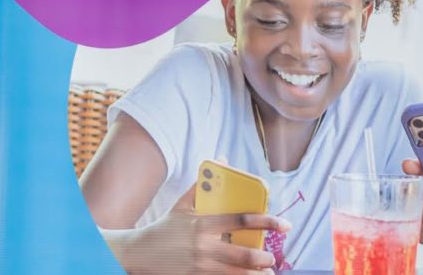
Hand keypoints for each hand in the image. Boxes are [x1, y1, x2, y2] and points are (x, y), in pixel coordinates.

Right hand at [114, 182, 289, 274]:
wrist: (137, 254)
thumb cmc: (165, 227)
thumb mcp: (182, 204)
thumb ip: (204, 184)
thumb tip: (223, 159)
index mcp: (204, 223)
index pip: (242, 220)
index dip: (267, 221)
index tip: (285, 225)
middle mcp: (202, 246)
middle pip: (240, 254)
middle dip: (261, 258)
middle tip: (273, 259)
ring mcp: (197, 266)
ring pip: (232, 273)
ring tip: (267, 274)